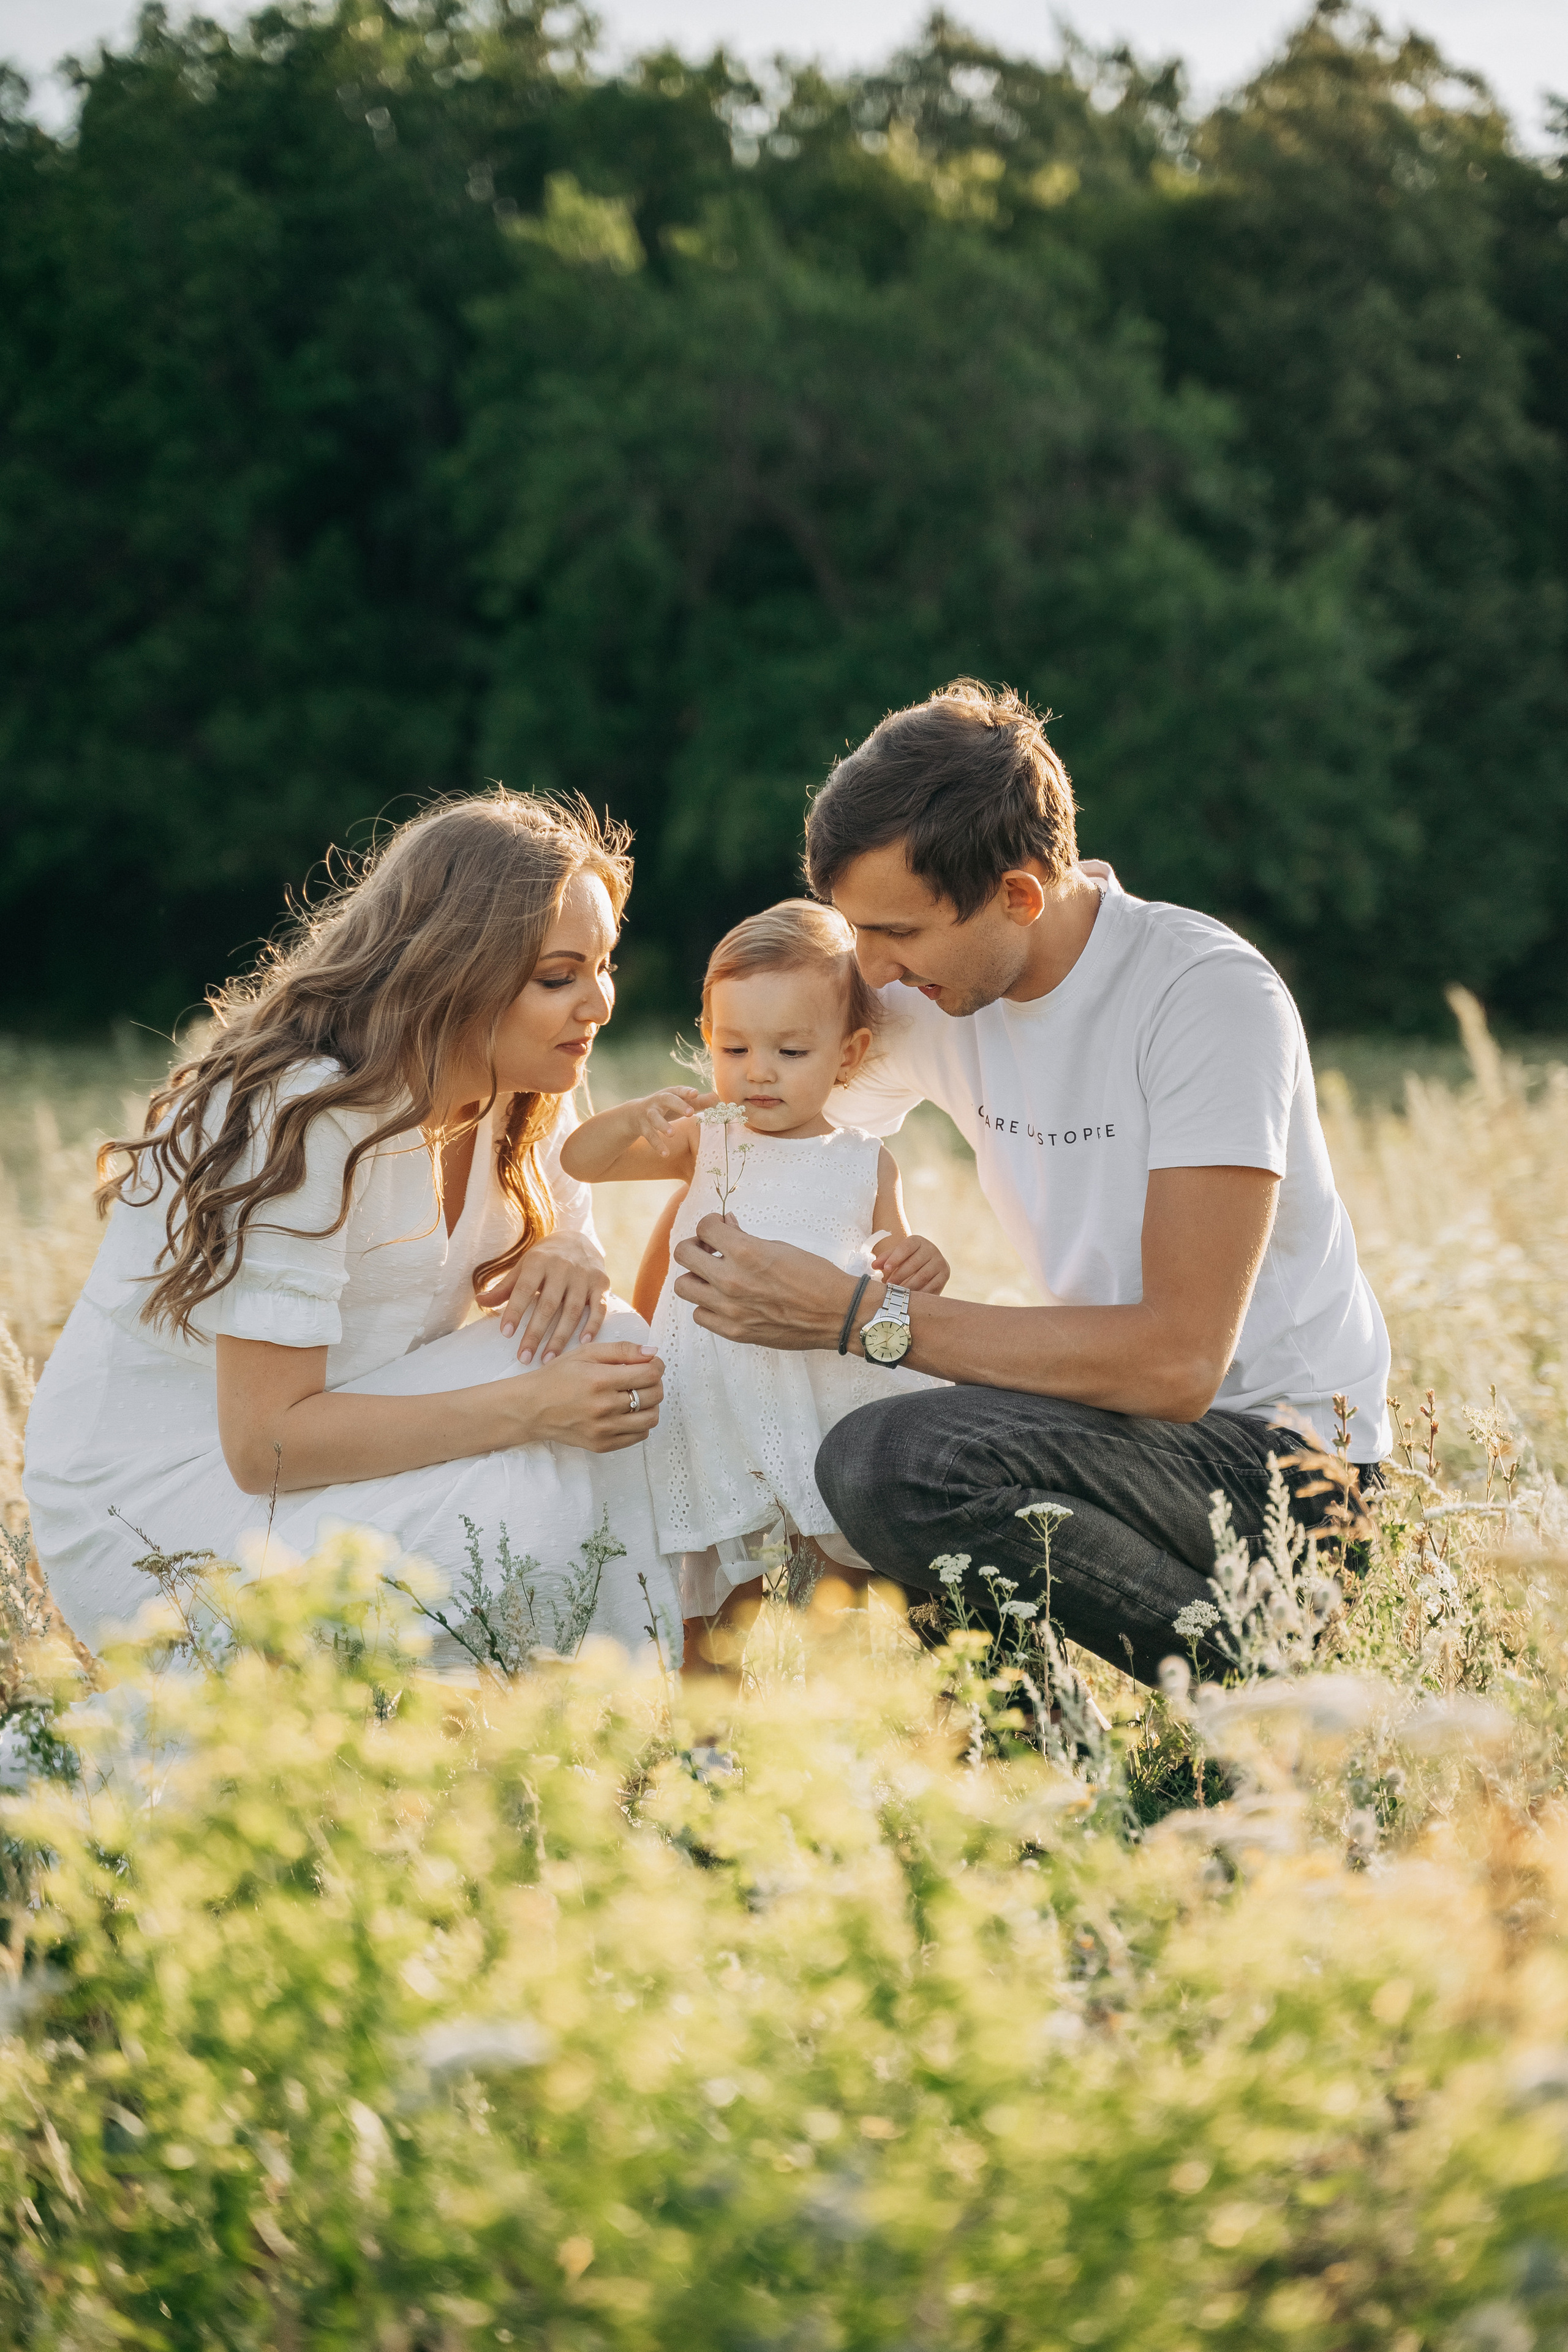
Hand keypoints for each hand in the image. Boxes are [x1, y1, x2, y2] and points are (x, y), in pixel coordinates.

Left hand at [483, 1232, 610, 1362]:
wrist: (577, 1238)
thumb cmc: (544, 1258)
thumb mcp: (523, 1266)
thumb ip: (505, 1287)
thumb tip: (480, 1301)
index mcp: (539, 1261)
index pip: (524, 1289)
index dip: (515, 1311)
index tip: (506, 1334)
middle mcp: (563, 1267)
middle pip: (548, 1305)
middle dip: (535, 1333)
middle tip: (524, 1357)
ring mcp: (585, 1276)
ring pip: (573, 1310)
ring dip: (560, 1337)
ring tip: (548, 1359)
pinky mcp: (602, 1283)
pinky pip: (599, 1307)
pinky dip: (593, 1325)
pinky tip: (583, 1343)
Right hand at [506, 1342, 664, 1452]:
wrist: (531, 1408)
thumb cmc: (557, 1377)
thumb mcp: (586, 1353)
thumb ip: (621, 1350)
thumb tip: (653, 1352)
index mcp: (600, 1380)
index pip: (650, 1374)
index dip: (656, 1365)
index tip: (650, 1363)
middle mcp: (604, 1407)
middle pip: (654, 1395)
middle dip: (655, 1382)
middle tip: (643, 1378)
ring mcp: (604, 1430)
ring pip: (651, 1419)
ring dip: (651, 1405)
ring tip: (637, 1395)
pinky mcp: (602, 1445)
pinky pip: (638, 1436)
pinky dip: (640, 1423)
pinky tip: (627, 1412)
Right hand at [625, 1086, 717, 1157]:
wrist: (633, 1114)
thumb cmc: (665, 1108)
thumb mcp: (679, 1103)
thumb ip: (698, 1102)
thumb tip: (717, 1098)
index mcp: (670, 1094)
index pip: (679, 1090)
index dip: (687, 1092)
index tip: (695, 1094)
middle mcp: (658, 1101)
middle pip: (667, 1099)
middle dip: (678, 1105)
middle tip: (691, 1113)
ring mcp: (648, 1114)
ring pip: (654, 1118)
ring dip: (663, 1125)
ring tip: (672, 1134)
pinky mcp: (642, 1127)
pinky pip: (649, 1136)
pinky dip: (657, 1145)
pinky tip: (666, 1154)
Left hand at [672, 1214, 856, 1351]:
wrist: (837, 1314)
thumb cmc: (815, 1277)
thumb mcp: (780, 1247)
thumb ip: (746, 1238)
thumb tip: (726, 1225)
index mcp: (746, 1253)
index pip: (704, 1227)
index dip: (710, 1224)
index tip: (719, 1228)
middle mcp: (732, 1280)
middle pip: (683, 1255)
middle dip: (695, 1246)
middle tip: (710, 1250)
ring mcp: (730, 1309)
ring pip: (683, 1287)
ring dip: (696, 1277)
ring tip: (713, 1277)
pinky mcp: (734, 1331)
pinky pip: (700, 1315)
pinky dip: (707, 1305)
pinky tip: (723, 1300)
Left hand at [873, 1231, 949, 1293]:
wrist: (927, 1264)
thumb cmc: (907, 1259)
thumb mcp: (896, 1256)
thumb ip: (885, 1259)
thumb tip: (874, 1265)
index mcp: (918, 1241)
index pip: (906, 1247)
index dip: (895, 1258)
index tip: (885, 1269)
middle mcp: (931, 1249)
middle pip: (914, 1263)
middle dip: (900, 1275)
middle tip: (889, 1286)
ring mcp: (940, 1262)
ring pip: (923, 1276)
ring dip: (908, 1286)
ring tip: (897, 1293)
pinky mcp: (944, 1275)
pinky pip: (932, 1286)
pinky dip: (920, 1293)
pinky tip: (910, 1298)